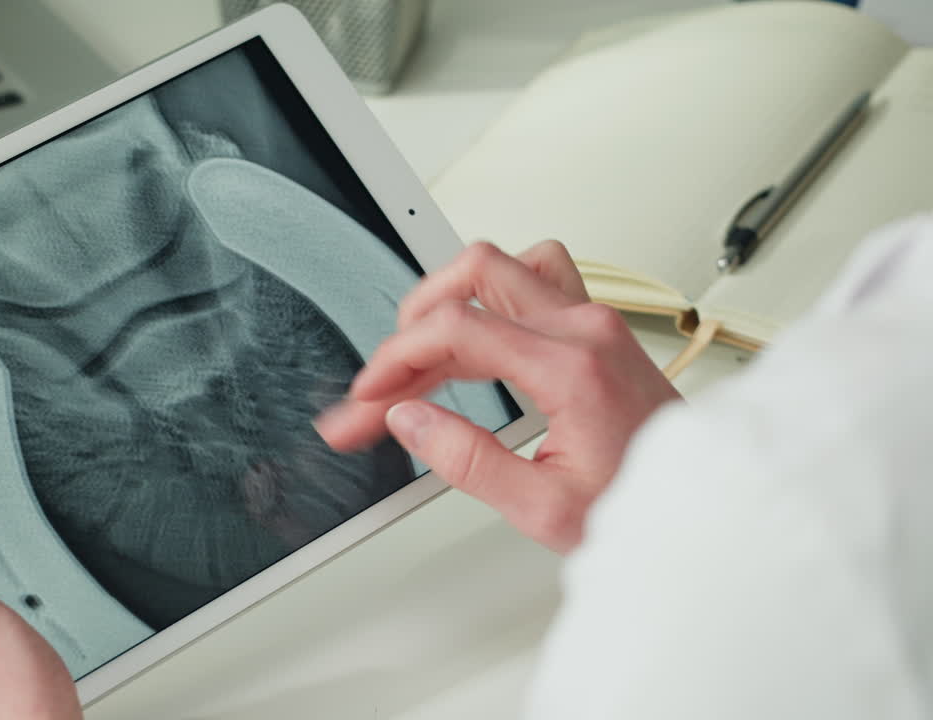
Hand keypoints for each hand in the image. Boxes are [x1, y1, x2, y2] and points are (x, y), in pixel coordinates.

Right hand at [315, 241, 680, 551]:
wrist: (702, 504)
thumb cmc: (639, 504)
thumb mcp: (542, 508)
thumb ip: (466, 459)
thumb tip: (410, 419)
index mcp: (571, 367)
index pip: (458, 327)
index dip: (398, 357)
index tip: (370, 395)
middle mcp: (586, 328)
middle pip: (474, 276)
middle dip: (413, 324)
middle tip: (387, 376)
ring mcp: (595, 321)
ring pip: (503, 266)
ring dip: (451, 298)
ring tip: (421, 349)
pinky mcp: (597, 328)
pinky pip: (534, 279)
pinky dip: (490, 297)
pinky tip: (473, 336)